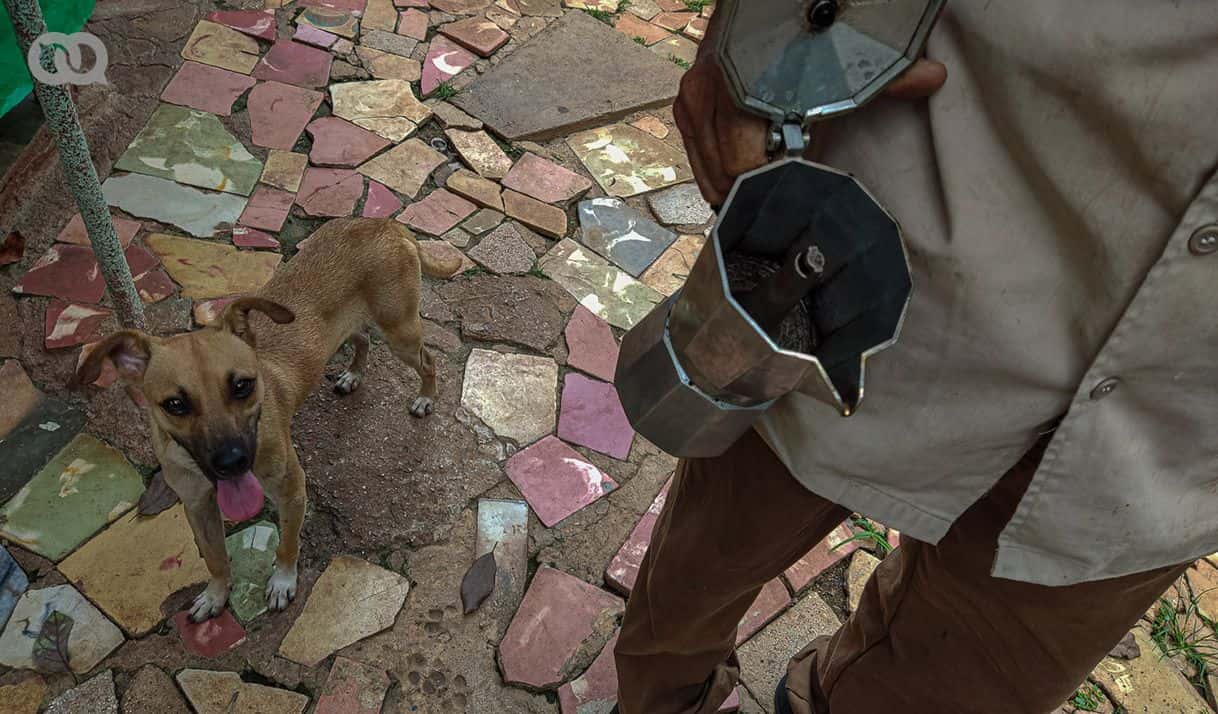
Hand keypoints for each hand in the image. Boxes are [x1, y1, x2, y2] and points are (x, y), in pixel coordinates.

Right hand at [674, 30, 947, 205]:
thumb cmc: (798, 31)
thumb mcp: (840, 56)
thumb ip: (885, 74)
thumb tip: (934, 76)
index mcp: (745, 93)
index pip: (746, 169)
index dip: (771, 188)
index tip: (795, 192)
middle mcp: (709, 97)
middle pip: (725, 176)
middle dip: (753, 192)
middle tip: (783, 196)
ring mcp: (692, 101)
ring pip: (708, 171)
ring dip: (734, 184)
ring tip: (764, 184)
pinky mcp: (685, 103)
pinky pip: (697, 155)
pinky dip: (717, 168)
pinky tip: (741, 171)